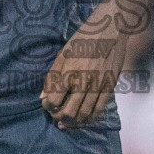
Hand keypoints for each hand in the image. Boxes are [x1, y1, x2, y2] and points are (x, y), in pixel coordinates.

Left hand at [42, 4, 128, 130]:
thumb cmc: (82, 40)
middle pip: (68, 114)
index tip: (48, 104)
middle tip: (57, 114)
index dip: (47, 107)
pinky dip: (89, 118)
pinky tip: (83, 115)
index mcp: (69, 73)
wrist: (110, 31)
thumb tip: (43, 98)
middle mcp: (83, 82)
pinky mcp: (110, 87)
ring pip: (84, 115)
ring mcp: (98, 86)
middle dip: (59, 117)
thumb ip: (51, 77)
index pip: (53, 101)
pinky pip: (99, 110)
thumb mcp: (62, 54)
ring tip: (68, 119)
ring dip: (73, 121)